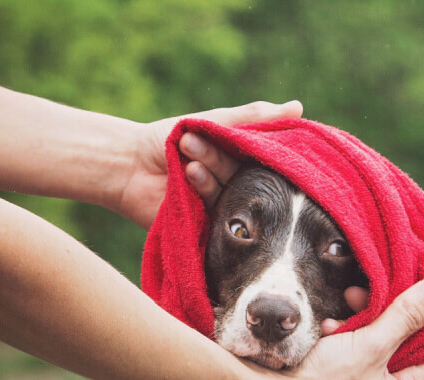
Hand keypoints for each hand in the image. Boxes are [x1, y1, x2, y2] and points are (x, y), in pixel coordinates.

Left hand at [115, 100, 302, 228]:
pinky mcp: (208, 228)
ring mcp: (222, 207)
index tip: (260, 139)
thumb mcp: (211, 122)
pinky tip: (188, 175)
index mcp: (240, 160)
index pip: (267, 157)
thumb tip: (298, 107)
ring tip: (185, 160)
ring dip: (207, 172)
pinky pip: (218, 212)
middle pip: (246, 175)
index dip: (267, 150)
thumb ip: (252, 117)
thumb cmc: (163, 140)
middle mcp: (236, 185)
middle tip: (191, 143)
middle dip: (218, 157)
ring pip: (230, 191)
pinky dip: (203, 190)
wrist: (125, 168)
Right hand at [228, 276, 423, 379]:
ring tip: (340, 310)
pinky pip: (351, 350)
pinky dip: (341, 335)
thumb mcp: (371, 345)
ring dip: (359, 321)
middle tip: (366, 293)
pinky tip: (326, 328)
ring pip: (374, 342)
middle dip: (386, 313)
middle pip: (403, 343)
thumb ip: (408, 316)